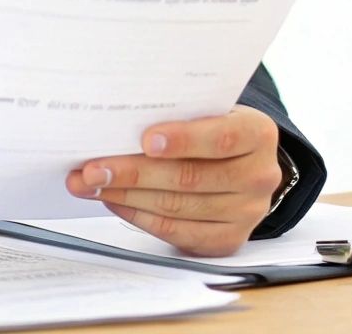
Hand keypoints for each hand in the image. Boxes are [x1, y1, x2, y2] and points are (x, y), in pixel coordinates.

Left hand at [65, 106, 280, 255]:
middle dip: (133, 173)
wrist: (245, 163)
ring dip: (126, 196)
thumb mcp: (212, 111)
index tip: (146, 139)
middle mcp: (259, 176)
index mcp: (260, 135)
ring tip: (91, 185)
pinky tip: (114, 201)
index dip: (184, 140)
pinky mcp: (227, 239)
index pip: (222, 138)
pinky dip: (138, 216)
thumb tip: (121, 124)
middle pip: (190, 178)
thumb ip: (181, 115)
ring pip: (176, 207)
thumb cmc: (217, 130)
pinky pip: (175, 232)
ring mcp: (247, 213)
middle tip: (92, 169)